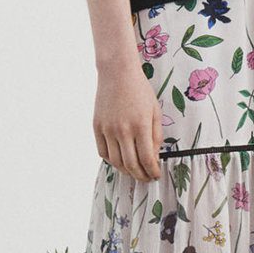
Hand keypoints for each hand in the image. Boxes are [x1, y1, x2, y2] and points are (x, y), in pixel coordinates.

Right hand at [93, 61, 163, 181]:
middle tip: (147, 178)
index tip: (156, 175)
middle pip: (131, 164)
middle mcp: (122, 130)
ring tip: (135, 172)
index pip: (147, 158)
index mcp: (141, 126)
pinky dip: (111, 161)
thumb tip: (154, 157)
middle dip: (141, 175)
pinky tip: (120, 161)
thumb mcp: (155, 112)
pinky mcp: (97, 127)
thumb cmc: (140, 91)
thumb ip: (156, 136)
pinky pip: (103, 152)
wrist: (117, 74)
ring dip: (126, 171)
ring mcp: (107, 129)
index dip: (152, 171)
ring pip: (116, 161)